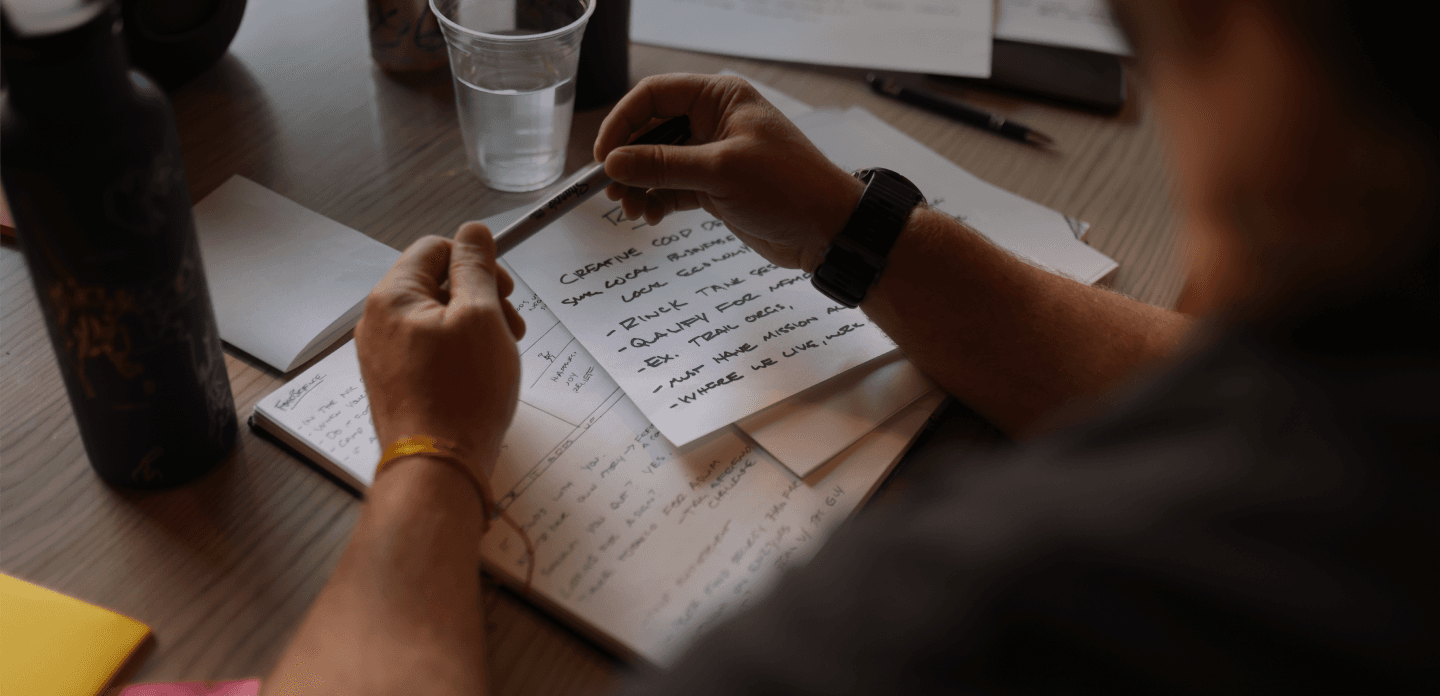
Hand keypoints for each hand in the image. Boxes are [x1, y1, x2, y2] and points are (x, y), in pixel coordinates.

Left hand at [355, 222, 525, 479]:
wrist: (440, 467)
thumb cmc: (463, 394)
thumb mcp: (481, 316)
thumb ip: (476, 267)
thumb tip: (473, 231)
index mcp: (392, 296)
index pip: (434, 249)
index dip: (476, 261)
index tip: (504, 288)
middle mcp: (377, 322)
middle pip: (434, 284)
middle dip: (479, 296)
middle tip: (511, 324)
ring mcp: (383, 355)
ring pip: (434, 319)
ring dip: (473, 325)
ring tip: (501, 352)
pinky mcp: (394, 383)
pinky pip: (428, 350)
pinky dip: (458, 352)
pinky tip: (480, 374)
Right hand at [594, 73, 864, 271]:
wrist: (827, 229)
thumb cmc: (788, 187)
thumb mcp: (720, 171)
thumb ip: (663, 165)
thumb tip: (613, 162)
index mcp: (720, 97)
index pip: (654, 95)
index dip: (623, 122)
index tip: (603, 155)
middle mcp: (714, 120)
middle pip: (651, 131)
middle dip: (628, 160)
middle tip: (612, 189)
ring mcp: (713, 155)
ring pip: (658, 163)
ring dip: (639, 185)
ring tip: (631, 209)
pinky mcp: (714, 186)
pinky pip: (672, 187)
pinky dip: (657, 201)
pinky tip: (651, 216)